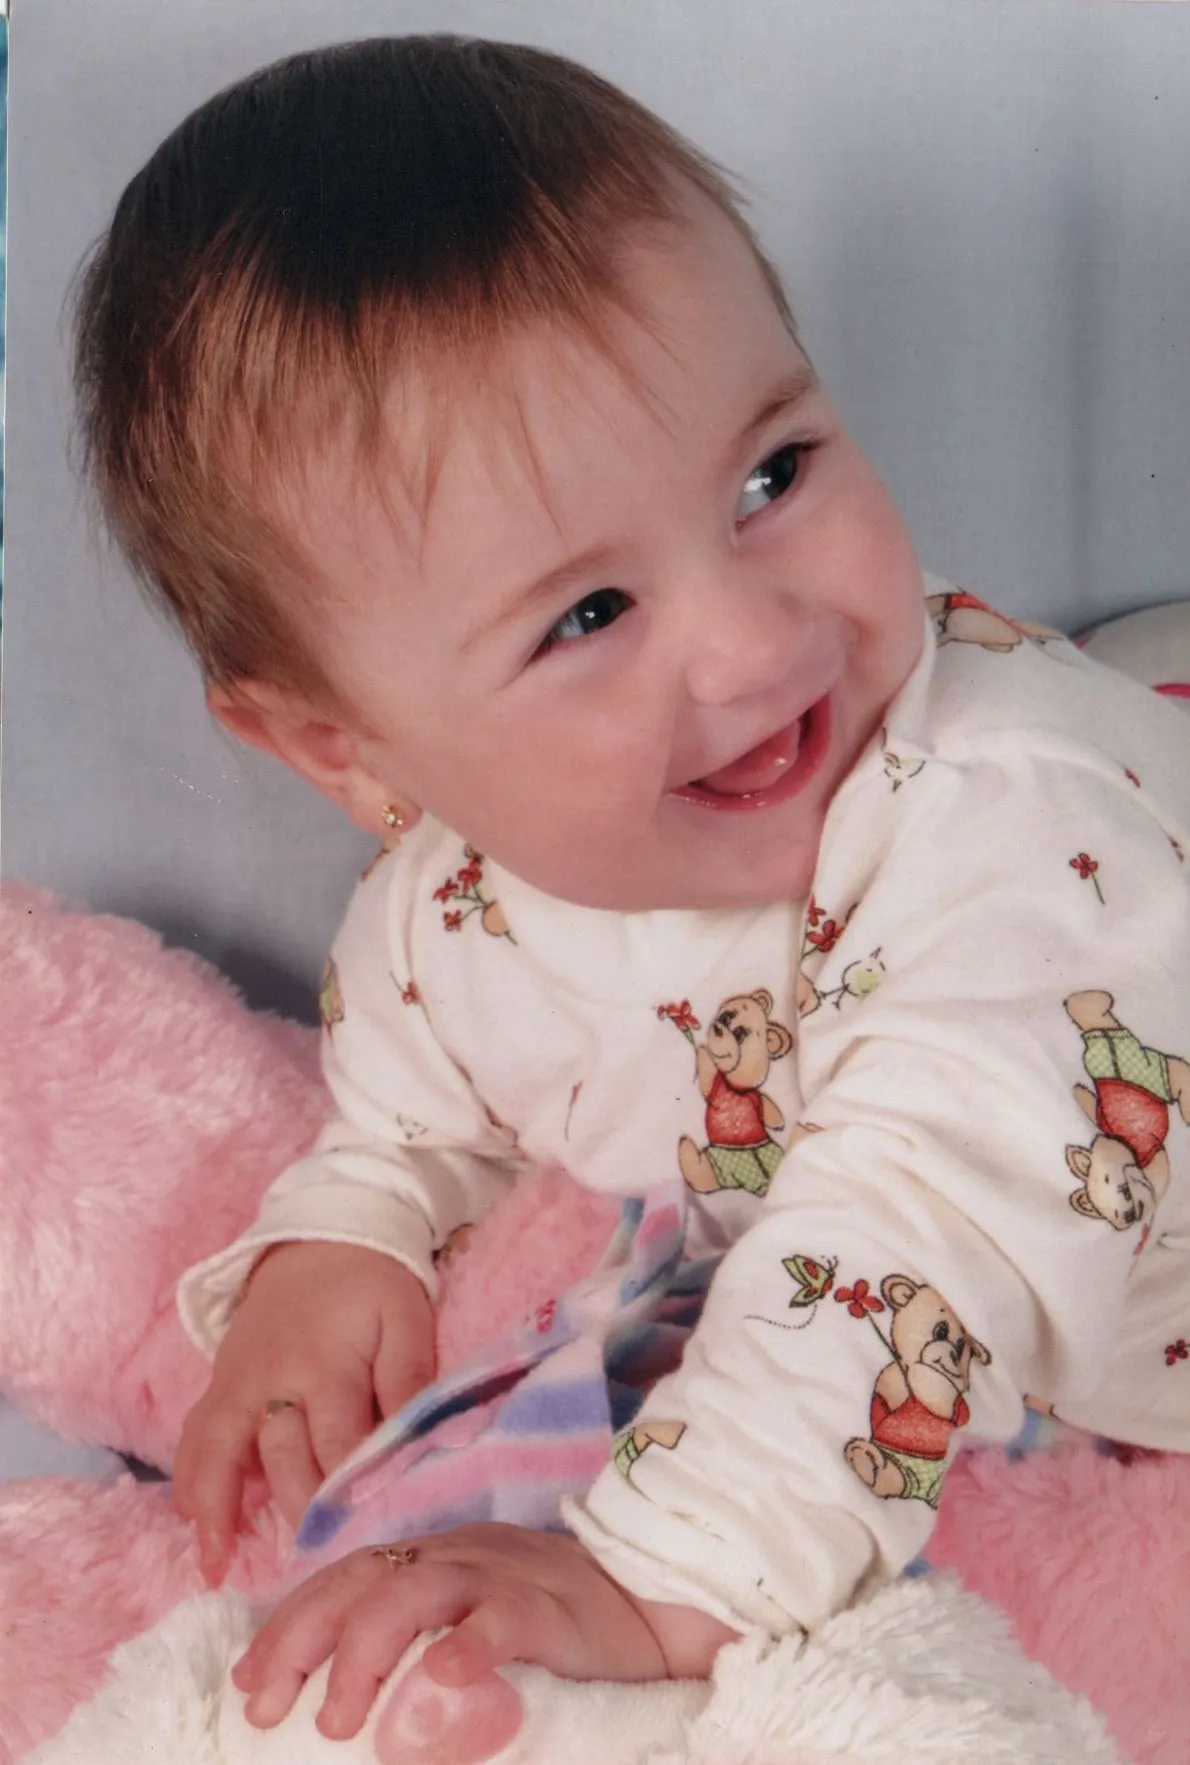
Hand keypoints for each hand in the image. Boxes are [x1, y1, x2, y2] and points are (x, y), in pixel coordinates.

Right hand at [174, 1242, 434, 1585]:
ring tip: (216, 1566)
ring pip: (218, 1453)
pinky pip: (195, 1436)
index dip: (351, 1497)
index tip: (365, 1542)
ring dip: (216, 1510)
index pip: (338, 1448)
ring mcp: (238, 1382)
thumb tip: (435, 1441)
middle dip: (297, 1514)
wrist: (320, 1235)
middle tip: (313, 1568)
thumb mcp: (406, 1319)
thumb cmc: (373, 1282)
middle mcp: (273, 1380)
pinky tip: (197, 1522)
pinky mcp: (220, 1381)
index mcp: (327, 1367)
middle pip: (280, 1462)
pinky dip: (191, 1481)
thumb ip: (412, 1380)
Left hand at [231, 1524, 737, 1745]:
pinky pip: (503, 1618)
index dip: (288, 1624)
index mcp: (434, 1559)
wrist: (651, 1602)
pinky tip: (440, 1679)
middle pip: (361, 1579)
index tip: (246, 1680)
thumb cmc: (555, 1625)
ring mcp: (503, 1575)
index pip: (343, 1578)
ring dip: (366, 1653)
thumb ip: (416, 1634)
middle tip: (267, 1705)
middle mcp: (458, 1557)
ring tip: (340, 1719)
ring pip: (416, 1592)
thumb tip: (339, 1686)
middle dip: (302, 1639)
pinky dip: (468, 1645)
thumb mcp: (471, 1616)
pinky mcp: (551, 1608)